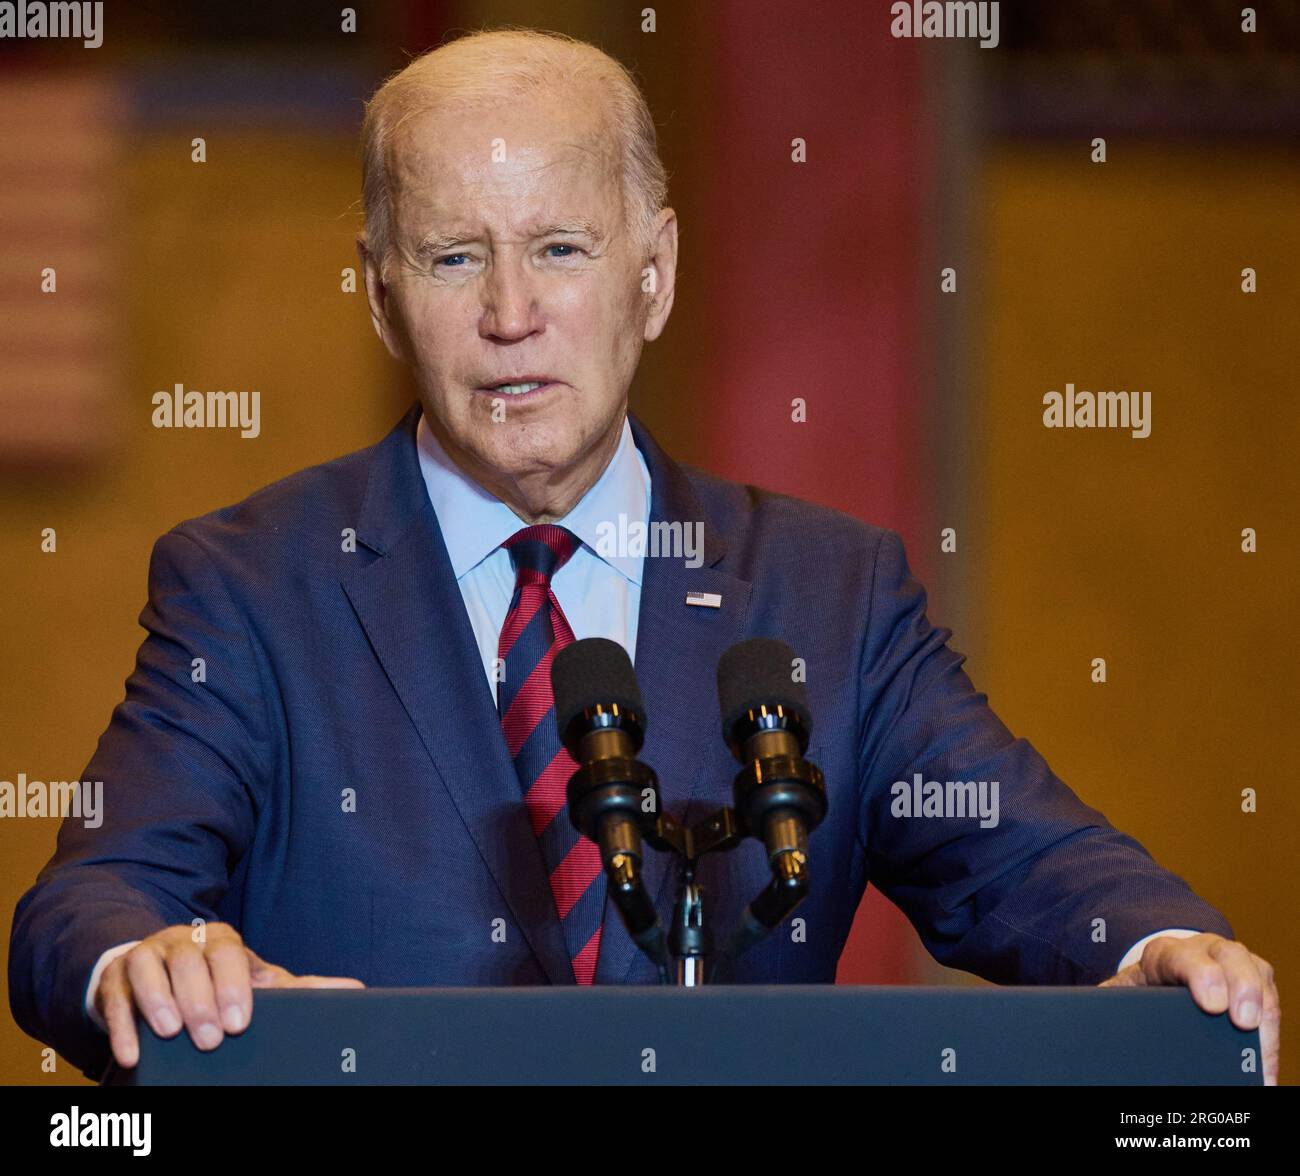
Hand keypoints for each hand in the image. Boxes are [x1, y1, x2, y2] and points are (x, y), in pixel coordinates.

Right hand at [96, 922, 364, 1068]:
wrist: (157, 968)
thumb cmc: (216, 980)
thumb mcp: (255, 981)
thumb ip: (300, 987)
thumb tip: (356, 989)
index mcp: (223, 941)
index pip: (230, 954)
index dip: (234, 986)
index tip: (239, 1023)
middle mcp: (183, 941)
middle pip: (190, 962)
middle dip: (200, 1000)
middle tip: (210, 1038)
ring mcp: (146, 954)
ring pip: (150, 969)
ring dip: (159, 1002)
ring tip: (170, 1033)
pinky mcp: (114, 976)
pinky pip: (115, 995)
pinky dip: (123, 1024)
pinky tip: (133, 1052)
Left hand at [1100, 933, 1278, 1084]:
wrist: (1163, 970)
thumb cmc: (1145, 986)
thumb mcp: (1125, 990)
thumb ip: (1112, 1001)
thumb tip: (1089, 1022)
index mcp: (1165, 953)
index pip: (1184, 957)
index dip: (1201, 976)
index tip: (1211, 1004)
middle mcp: (1205, 950)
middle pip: (1230, 957)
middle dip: (1241, 987)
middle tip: (1243, 1021)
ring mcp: (1234, 962)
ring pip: (1257, 973)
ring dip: (1264, 1008)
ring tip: (1262, 1048)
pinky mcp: (1255, 979)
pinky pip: (1271, 997)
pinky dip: (1272, 1030)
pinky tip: (1265, 1061)